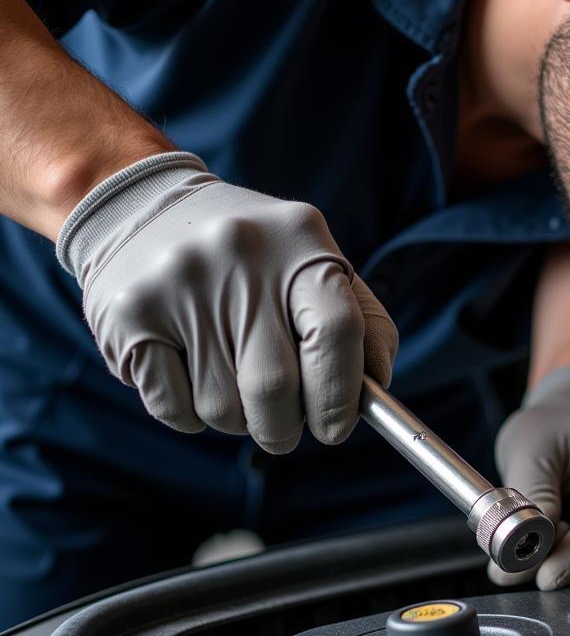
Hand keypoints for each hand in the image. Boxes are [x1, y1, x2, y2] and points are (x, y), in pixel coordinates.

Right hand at [57, 151, 396, 453]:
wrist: (143, 206)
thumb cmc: (254, 259)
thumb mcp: (315, 265)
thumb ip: (362, 325)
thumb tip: (375, 392)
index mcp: (300, 240)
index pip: (337, 331)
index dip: (341, 396)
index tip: (336, 428)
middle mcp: (238, 253)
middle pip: (275, 387)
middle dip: (284, 427)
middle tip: (284, 427)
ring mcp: (178, 281)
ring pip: (223, 408)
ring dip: (236, 419)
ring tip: (232, 380)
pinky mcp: (128, 312)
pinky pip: (174, 408)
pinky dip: (189, 413)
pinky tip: (190, 372)